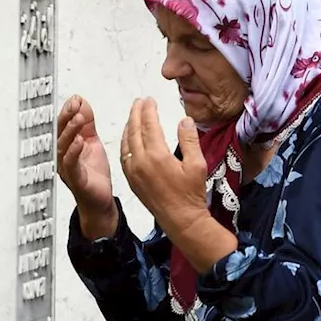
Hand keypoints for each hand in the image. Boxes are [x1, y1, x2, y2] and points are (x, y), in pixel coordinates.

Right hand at [57, 95, 116, 239]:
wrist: (100, 199)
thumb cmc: (93, 173)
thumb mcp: (91, 141)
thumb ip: (86, 123)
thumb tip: (80, 101)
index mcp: (66, 146)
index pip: (63, 125)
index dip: (67, 111)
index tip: (75, 99)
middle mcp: (62, 156)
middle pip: (59, 133)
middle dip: (66, 117)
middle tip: (74, 105)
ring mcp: (66, 168)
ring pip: (63, 146)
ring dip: (70, 131)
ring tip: (78, 118)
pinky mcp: (75, 179)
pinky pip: (71, 164)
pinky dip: (74, 151)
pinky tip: (80, 141)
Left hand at [119, 98, 208, 234]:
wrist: (181, 220)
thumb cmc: (191, 193)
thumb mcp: (197, 164)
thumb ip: (189, 140)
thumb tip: (184, 120)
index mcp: (157, 155)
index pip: (149, 125)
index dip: (148, 110)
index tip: (149, 100)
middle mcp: (141, 162)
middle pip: (134, 131)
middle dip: (136, 114)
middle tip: (139, 102)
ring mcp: (133, 172)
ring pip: (126, 143)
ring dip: (128, 126)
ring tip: (133, 116)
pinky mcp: (132, 180)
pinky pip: (124, 156)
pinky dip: (125, 143)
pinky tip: (129, 139)